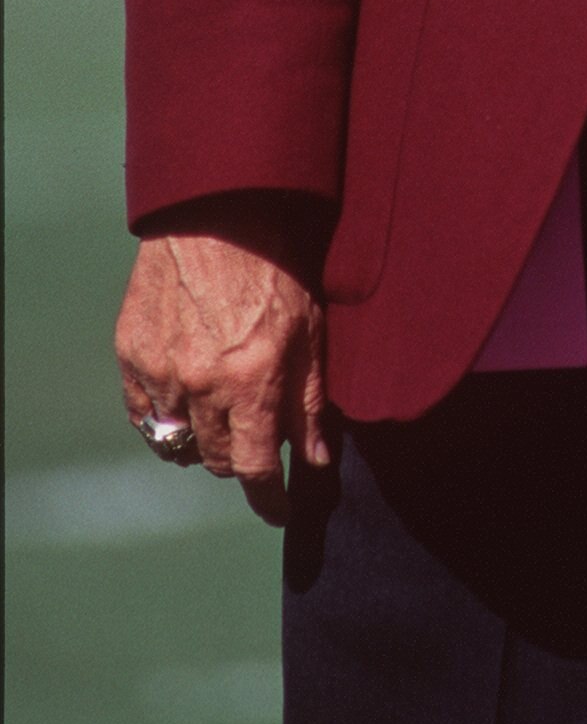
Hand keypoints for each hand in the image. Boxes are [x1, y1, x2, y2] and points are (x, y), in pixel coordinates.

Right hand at [115, 196, 332, 526]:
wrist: (218, 214)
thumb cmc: (276, 267)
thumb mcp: (310, 333)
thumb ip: (310, 403)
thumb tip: (316, 461)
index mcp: (252, 383)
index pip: (254, 470)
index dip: (268, 500)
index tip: (278, 509)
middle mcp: (202, 387)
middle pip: (216, 459)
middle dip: (240, 457)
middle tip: (256, 436)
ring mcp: (161, 373)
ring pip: (179, 442)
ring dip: (203, 440)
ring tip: (222, 416)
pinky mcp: (132, 356)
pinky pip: (144, 415)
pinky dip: (164, 419)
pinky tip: (185, 402)